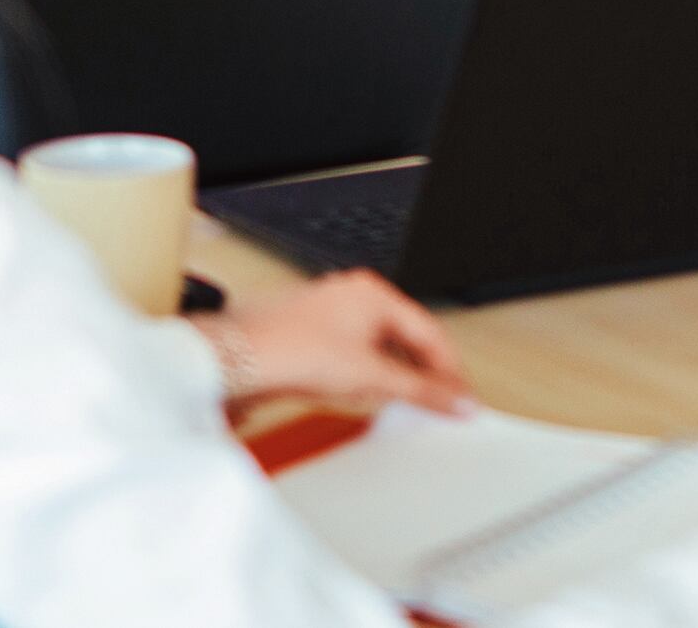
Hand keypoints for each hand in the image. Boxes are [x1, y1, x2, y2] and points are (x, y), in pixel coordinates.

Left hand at [212, 269, 469, 415]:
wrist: (236, 359)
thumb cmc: (291, 351)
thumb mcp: (370, 375)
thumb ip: (420, 390)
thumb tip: (455, 400)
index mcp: (375, 293)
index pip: (430, 332)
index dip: (450, 369)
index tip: (461, 396)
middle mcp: (354, 296)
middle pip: (406, 338)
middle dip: (424, 372)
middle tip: (439, 404)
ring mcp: (332, 313)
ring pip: (381, 347)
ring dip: (397, 375)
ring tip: (406, 403)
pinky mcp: (313, 335)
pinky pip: (357, 354)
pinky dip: (371, 375)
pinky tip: (369, 396)